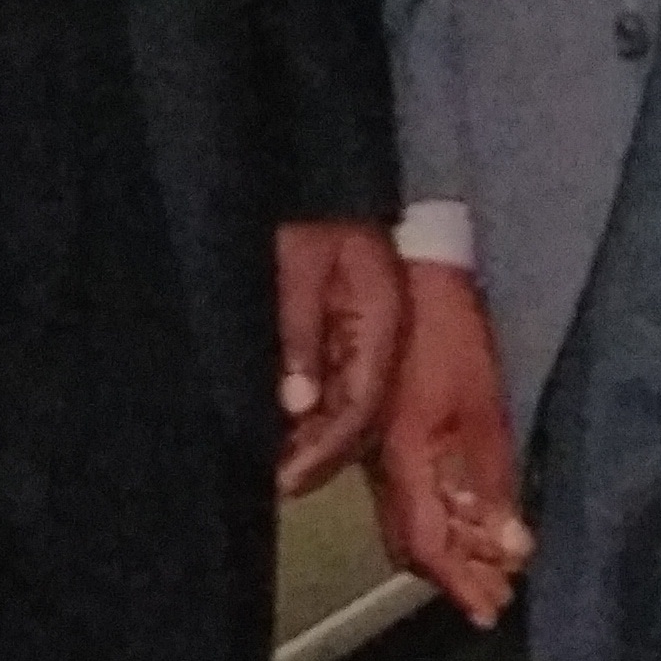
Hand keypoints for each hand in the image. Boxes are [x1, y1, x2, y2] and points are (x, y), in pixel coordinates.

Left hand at [275, 219, 406, 496]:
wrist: (319, 176)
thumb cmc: (310, 215)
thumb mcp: (299, 265)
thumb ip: (299, 333)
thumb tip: (296, 405)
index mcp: (382, 320)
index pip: (362, 404)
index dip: (325, 449)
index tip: (287, 480)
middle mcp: (384, 338)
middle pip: (362, 417)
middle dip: (320, 456)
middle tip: (276, 485)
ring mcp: (372, 339)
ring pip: (352, 410)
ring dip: (316, 442)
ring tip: (276, 468)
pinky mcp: (353, 336)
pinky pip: (340, 390)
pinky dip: (313, 417)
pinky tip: (283, 432)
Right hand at [373, 260, 533, 627]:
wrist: (407, 273)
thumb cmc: (449, 335)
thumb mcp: (483, 408)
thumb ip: (492, 480)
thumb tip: (511, 545)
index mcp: (403, 462)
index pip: (426, 545)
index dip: (459, 583)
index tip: (490, 611)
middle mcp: (381, 466)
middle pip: (413, 541)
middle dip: (457, 572)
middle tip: (499, 593)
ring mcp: (379, 450)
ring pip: (409, 518)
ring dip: (452, 545)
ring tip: (494, 561)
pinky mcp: (384, 432)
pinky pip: (408, 491)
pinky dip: (442, 512)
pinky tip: (470, 512)